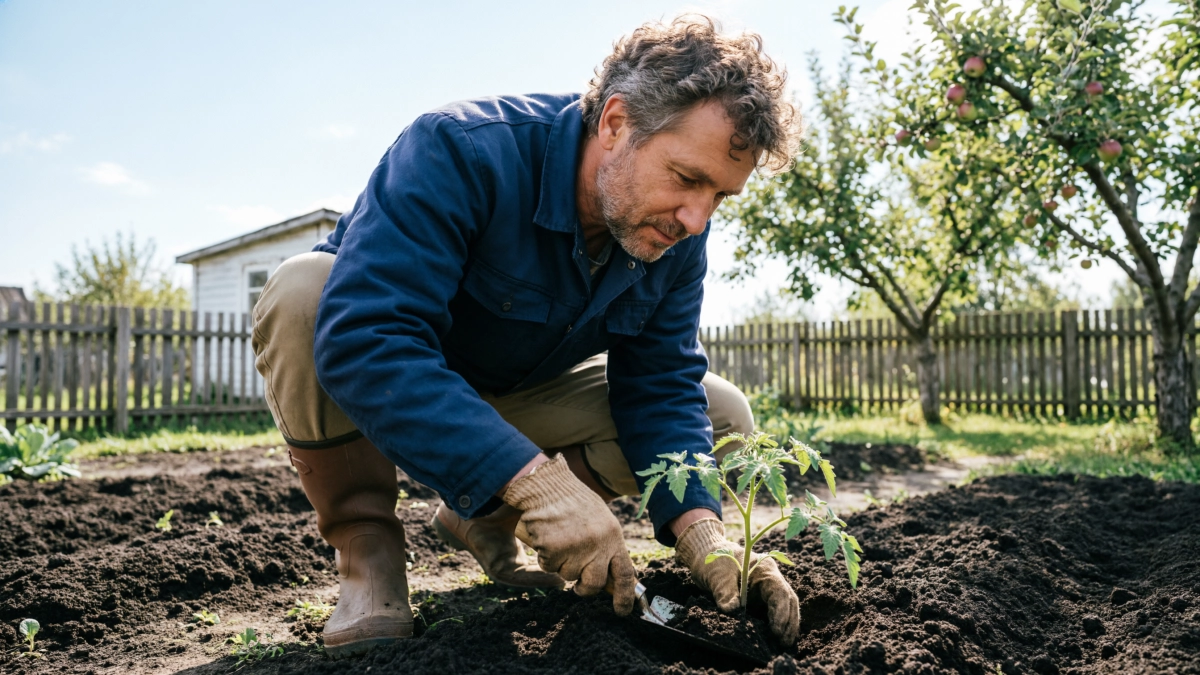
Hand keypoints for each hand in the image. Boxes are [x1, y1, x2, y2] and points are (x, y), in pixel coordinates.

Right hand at [501, 454, 636, 615]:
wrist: (547, 485)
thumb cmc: (573, 502)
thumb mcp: (600, 521)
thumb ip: (606, 547)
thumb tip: (612, 580)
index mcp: (613, 536)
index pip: (625, 573)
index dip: (625, 596)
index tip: (622, 611)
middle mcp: (598, 544)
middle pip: (594, 584)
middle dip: (585, 588)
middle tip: (578, 585)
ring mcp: (576, 548)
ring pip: (567, 576)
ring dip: (561, 564)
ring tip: (559, 539)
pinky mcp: (553, 549)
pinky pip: (548, 566)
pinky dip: (545, 556)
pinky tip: (546, 537)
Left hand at [675, 518, 799, 644]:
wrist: (707, 555)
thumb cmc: (713, 561)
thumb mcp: (717, 575)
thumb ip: (725, 592)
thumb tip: (730, 610)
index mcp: (764, 568)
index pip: (779, 591)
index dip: (780, 611)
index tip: (776, 630)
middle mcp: (770, 578)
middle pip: (787, 600)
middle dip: (788, 621)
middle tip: (784, 642)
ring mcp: (767, 588)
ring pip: (785, 606)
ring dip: (787, 624)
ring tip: (784, 644)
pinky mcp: (761, 597)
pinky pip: (774, 610)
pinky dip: (778, 623)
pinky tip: (778, 638)